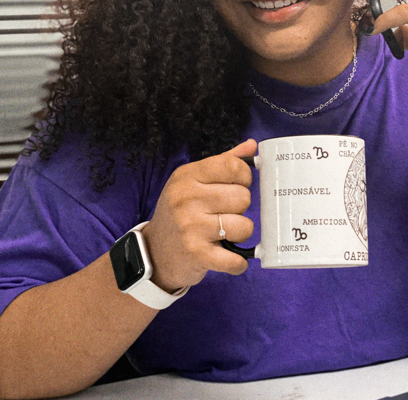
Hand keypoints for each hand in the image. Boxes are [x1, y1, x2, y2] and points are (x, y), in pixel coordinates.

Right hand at [142, 139, 256, 291]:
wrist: (154, 253)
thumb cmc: (181, 212)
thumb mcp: (193, 181)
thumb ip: (223, 162)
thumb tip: (252, 146)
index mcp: (188, 176)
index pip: (233, 166)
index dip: (244, 177)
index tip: (238, 186)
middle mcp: (186, 198)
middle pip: (243, 197)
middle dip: (240, 208)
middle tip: (225, 214)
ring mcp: (190, 227)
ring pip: (244, 226)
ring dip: (240, 234)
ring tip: (225, 234)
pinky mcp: (197, 254)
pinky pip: (235, 259)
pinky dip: (237, 263)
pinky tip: (229, 257)